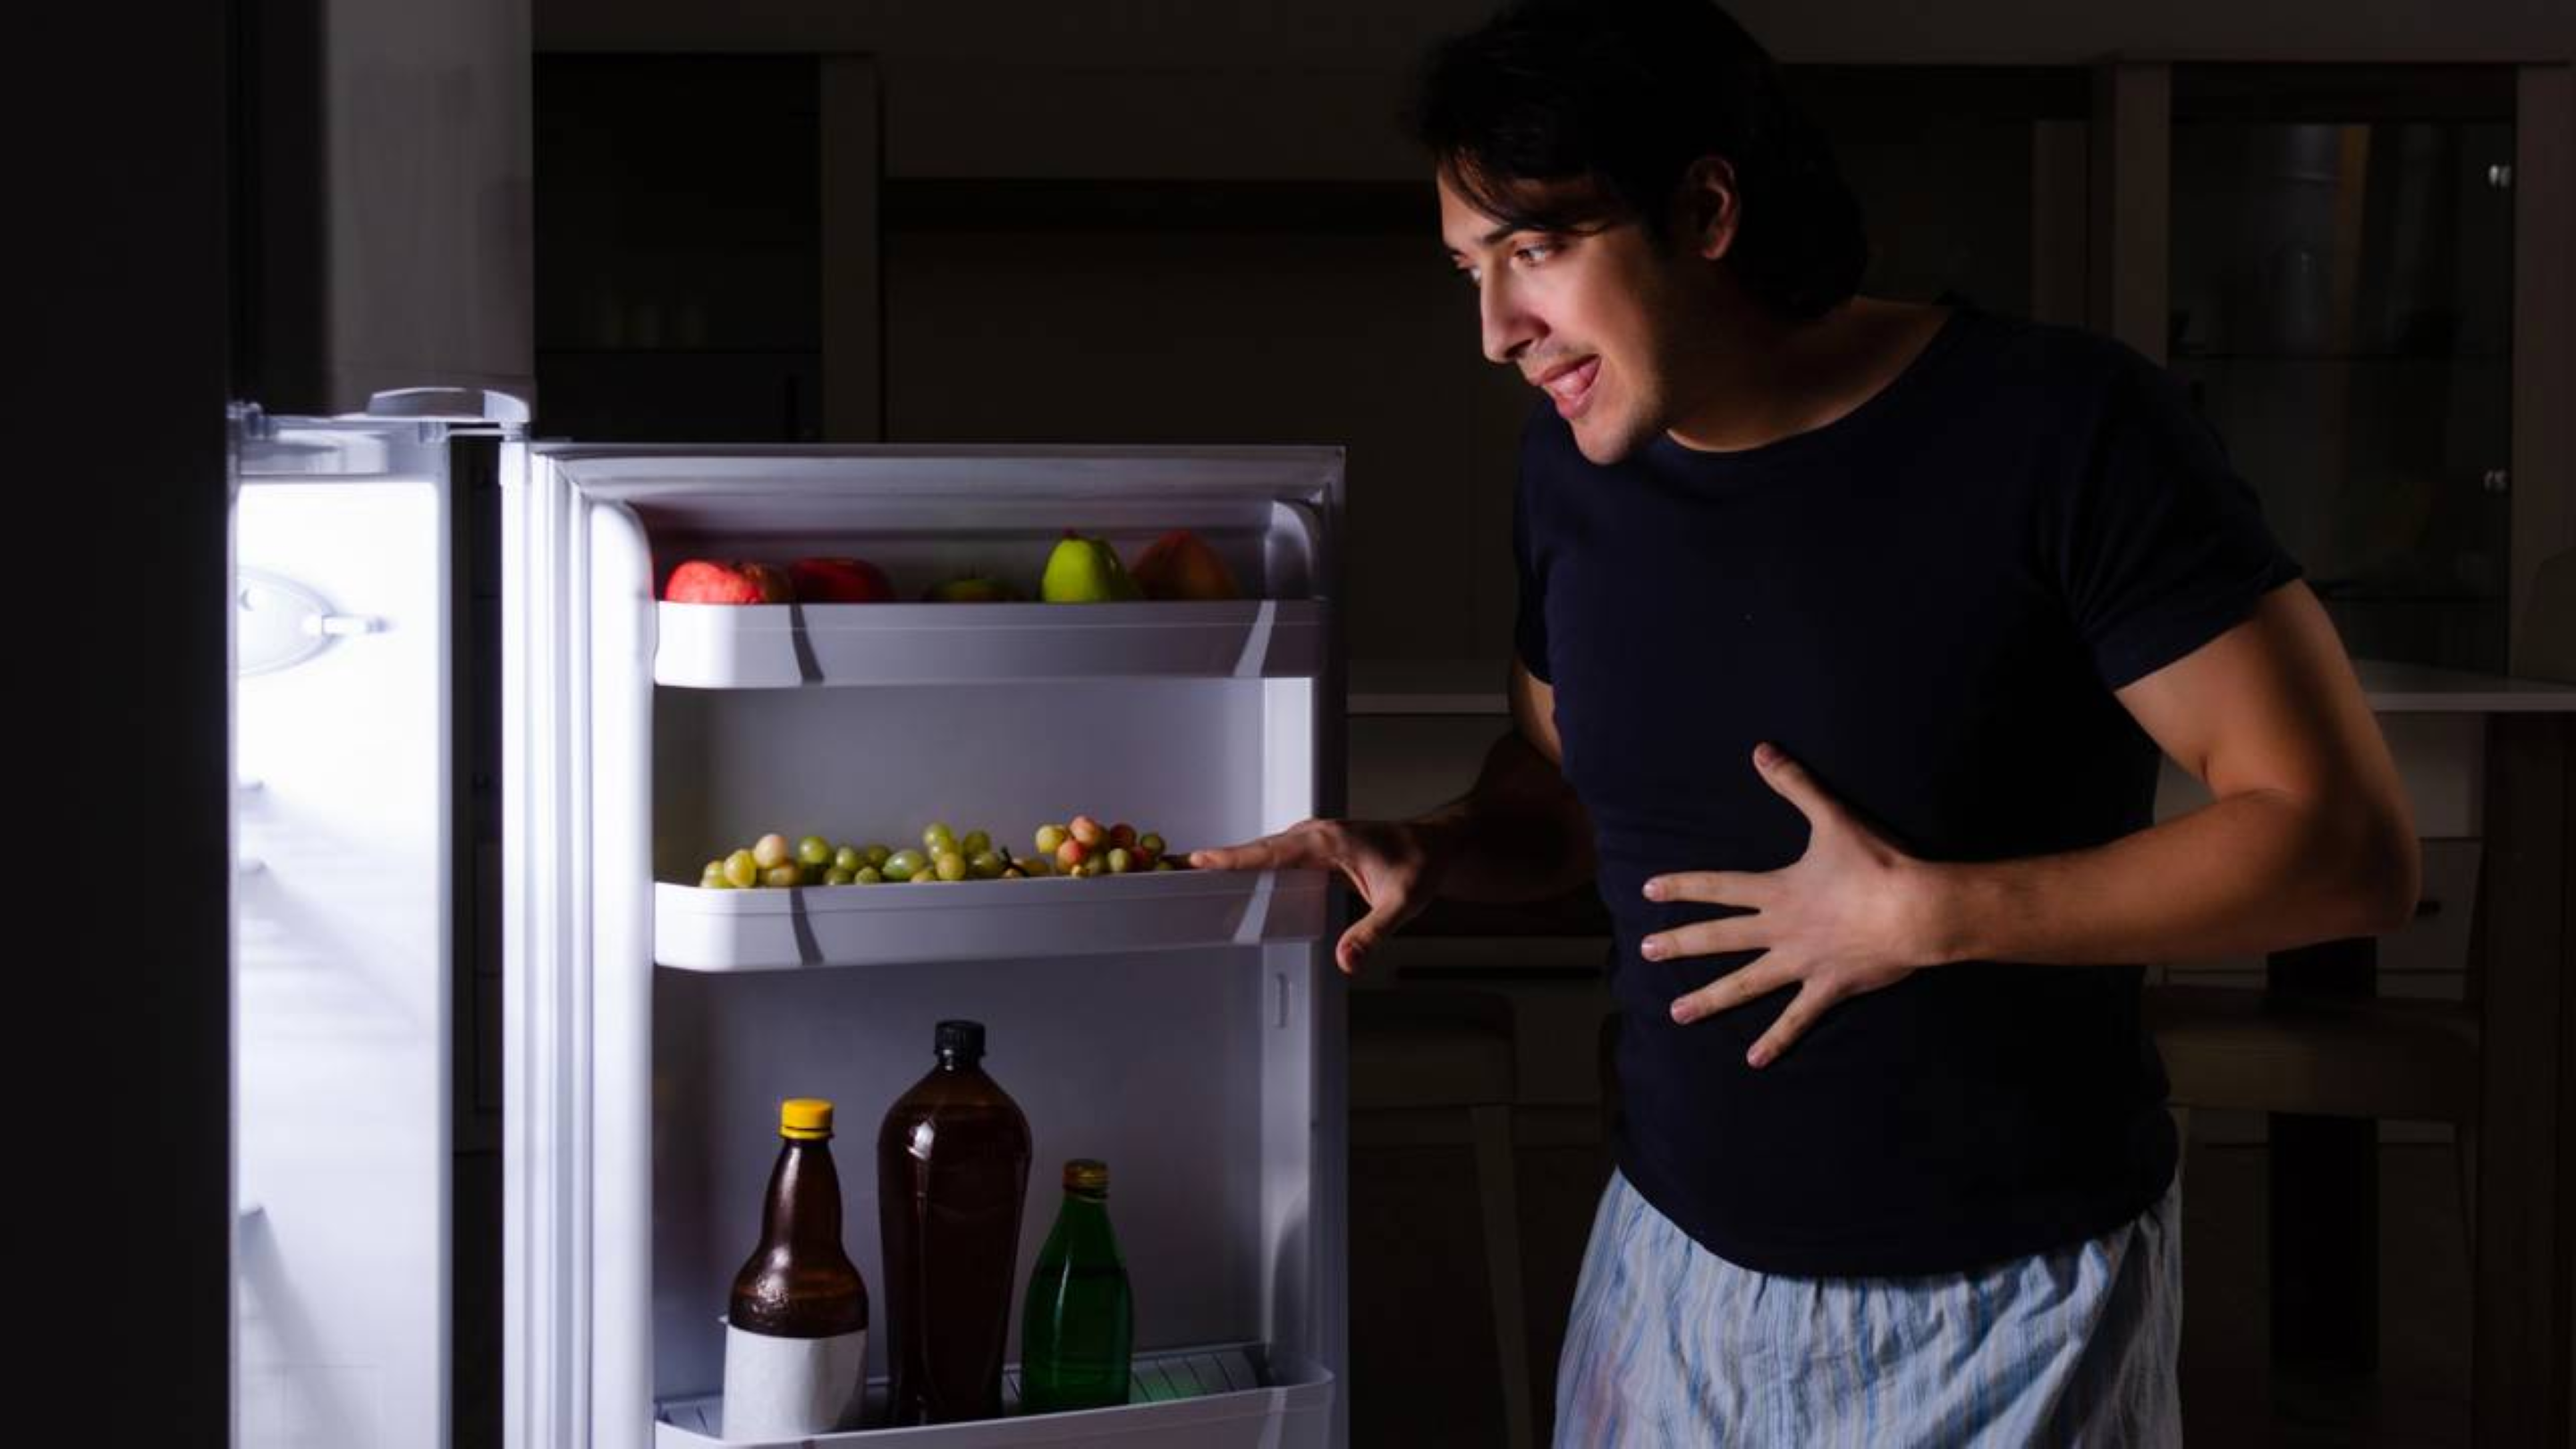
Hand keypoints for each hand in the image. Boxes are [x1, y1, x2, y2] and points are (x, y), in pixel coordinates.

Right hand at [1191, 818, 1446, 973]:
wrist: (1438, 845)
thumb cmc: (1421, 866)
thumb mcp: (1402, 905)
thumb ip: (1372, 933)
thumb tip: (1346, 962)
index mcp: (1329, 841)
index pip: (1272, 852)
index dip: (1235, 857)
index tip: (1199, 860)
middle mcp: (1317, 834)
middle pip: (1259, 848)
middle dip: (1220, 859)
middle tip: (1178, 870)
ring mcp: (1314, 838)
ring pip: (1265, 850)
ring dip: (1233, 860)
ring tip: (1194, 876)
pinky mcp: (1316, 847)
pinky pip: (1276, 854)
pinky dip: (1252, 863)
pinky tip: (1237, 880)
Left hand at [1642, 742, 1950, 1067]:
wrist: (1916, 910)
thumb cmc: (1877, 863)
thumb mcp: (1832, 818)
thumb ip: (1795, 785)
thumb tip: (1761, 750)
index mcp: (1777, 891)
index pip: (1718, 887)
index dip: (1682, 886)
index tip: (1648, 890)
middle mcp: (1779, 930)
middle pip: (1719, 937)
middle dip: (1680, 944)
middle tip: (1645, 952)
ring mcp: (1800, 963)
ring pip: (1745, 984)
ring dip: (1709, 999)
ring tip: (1676, 1014)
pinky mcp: (1827, 987)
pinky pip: (1796, 1018)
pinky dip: (1775, 1039)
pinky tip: (1752, 1060)